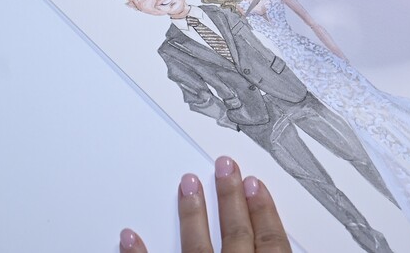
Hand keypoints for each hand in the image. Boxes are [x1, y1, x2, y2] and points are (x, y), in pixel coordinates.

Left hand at [119, 156, 290, 252]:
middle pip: (236, 235)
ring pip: (197, 248)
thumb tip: (282, 245)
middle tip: (224, 165)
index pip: (271, 243)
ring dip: (193, 214)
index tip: (255, 183)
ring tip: (187, 183)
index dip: (265, 211)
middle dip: (230, 197)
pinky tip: (128, 237)